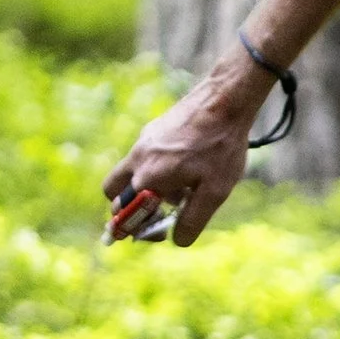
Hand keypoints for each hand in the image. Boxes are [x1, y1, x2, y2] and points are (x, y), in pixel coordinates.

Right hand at [101, 61, 269, 248]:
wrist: (226, 98)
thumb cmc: (222, 146)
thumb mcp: (215, 191)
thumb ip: (192, 220)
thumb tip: (176, 240)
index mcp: (148, 177)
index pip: (122, 212)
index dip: (132, 229)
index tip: (150, 234)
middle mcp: (138, 158)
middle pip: (113, 192)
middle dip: (128, 208)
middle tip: (156, 214)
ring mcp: (144, 140)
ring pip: (130, 173)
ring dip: (145, 187)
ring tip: (181, 189)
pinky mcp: (154, 128)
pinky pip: (144, 156)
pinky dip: (155, 168)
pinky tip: (187, 166)